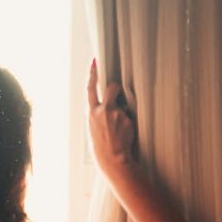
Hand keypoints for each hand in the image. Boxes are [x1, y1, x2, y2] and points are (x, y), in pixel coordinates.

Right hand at [86, 58, 135, 175]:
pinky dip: (129, 123)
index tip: (95, 62)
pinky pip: (130, 116)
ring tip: (120, 131)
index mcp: (91, 113)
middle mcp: (102, 110)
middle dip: (115, 87)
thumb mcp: (94, 127)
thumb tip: (108, 103)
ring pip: (123, 106)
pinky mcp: (126, 119)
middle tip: (118, 90)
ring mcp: (115, 114)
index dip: (93, 74)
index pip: (91, 88)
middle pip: (111, 88)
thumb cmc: (103, 146)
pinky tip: (126, 135)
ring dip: (124, 114)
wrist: (113, 159)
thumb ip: (98, 113)